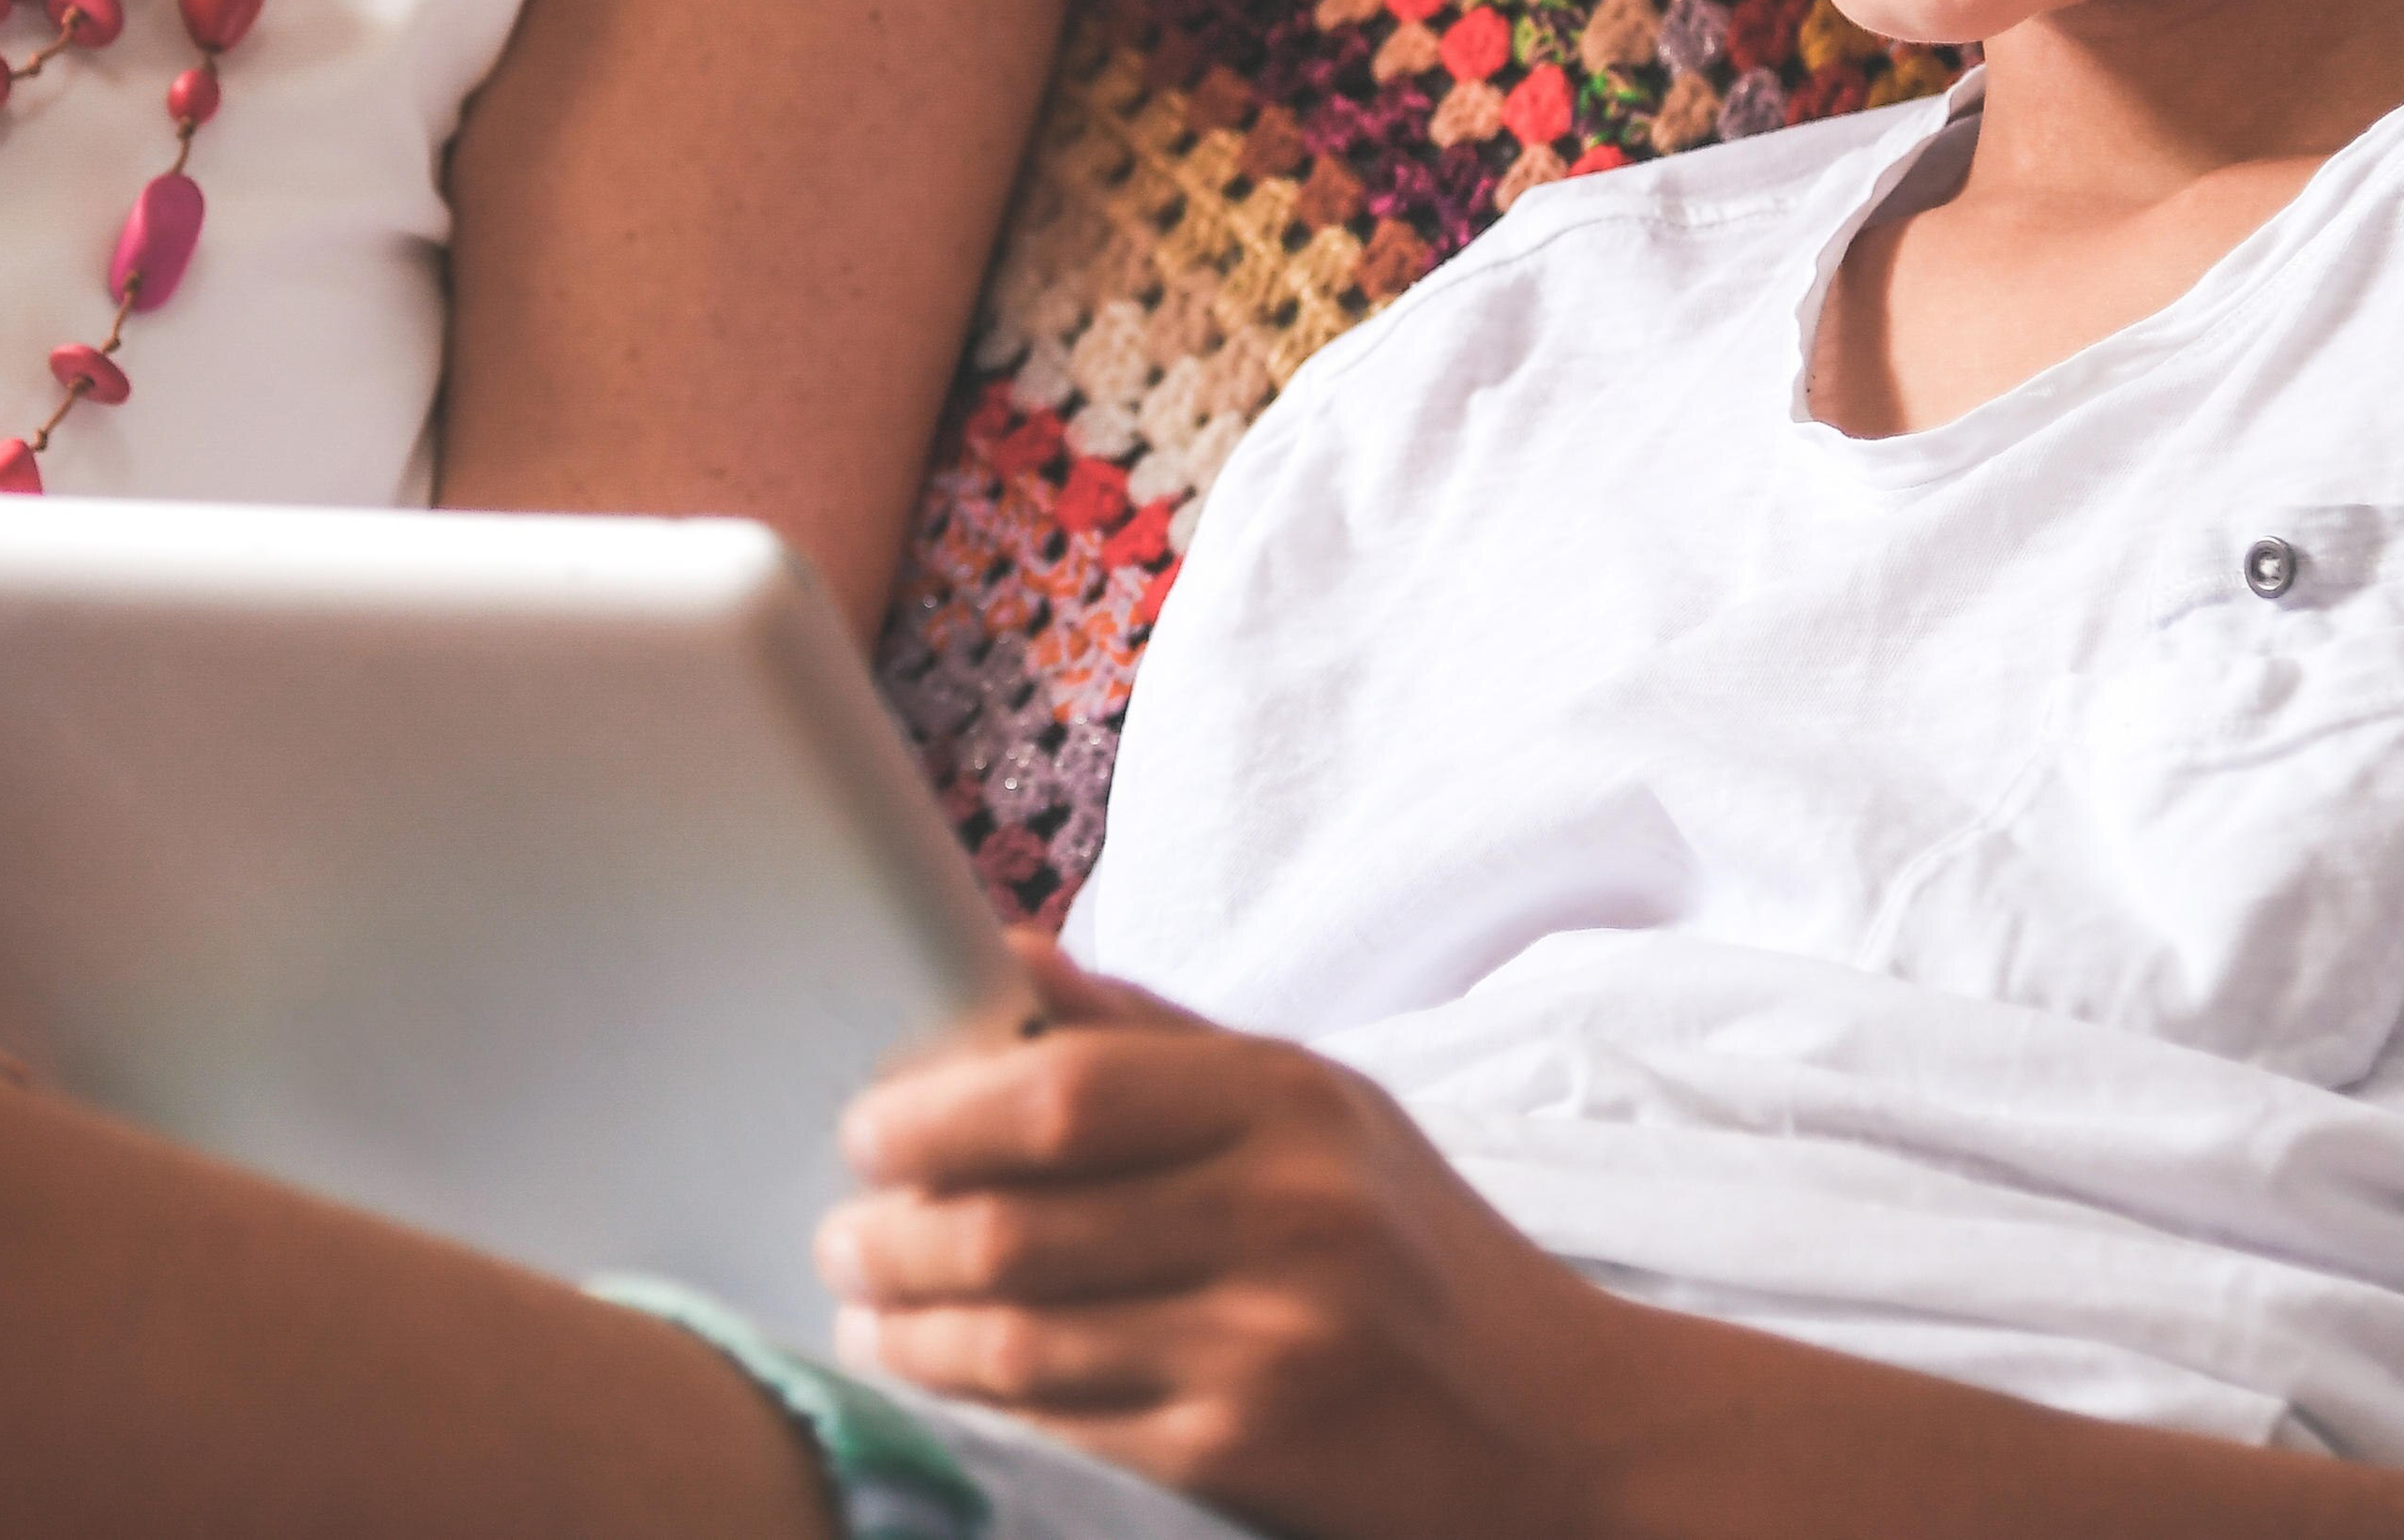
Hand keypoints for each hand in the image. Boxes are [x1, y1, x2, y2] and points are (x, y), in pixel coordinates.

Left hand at [821, 934, 1653, 1539]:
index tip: (865, 1130)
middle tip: (839, 1236)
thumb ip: (1155, 1035)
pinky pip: (1067, 1430)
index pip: (1061, 1089)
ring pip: (1019, 1338)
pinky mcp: (1252, 1454)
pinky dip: (982, 1412)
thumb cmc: (1414, 1250)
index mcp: (1288, 1101)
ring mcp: (1270, 1341)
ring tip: (867, 1317)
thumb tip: (1000, 948)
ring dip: (908, 1332)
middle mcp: (1285, 1213)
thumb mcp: (1319, 1109)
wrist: (1564, 1427)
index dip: (934, 1112)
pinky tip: (943, 1391)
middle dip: (890, 1233)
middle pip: (1016, 1218)